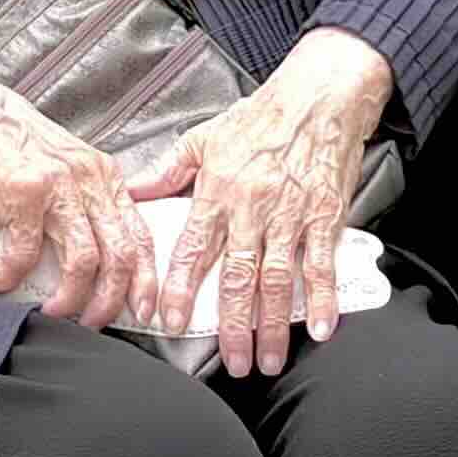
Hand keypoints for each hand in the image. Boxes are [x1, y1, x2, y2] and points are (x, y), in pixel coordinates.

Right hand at [0, 59, 149, 328]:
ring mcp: (58, 186)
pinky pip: (25, 252)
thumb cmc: (11, 142)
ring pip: (83, 260)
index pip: (140, 235)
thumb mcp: (64, 170)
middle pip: (119, 255)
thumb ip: (81, 208)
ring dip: (69, 297)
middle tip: (93, 322)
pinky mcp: (24, 193)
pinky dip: (10, 276)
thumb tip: (88, 262)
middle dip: (110, 301)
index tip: (142, 308)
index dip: (145, 279)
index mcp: (103, 177)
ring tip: (52, 310)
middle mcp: (88, 180)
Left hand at [136, 27, 389, 377]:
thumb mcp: (204, 136)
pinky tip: (320, 328)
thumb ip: (167, 170)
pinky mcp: (325, 215)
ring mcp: (290, 214)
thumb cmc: (262, 115)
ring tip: (267, 360)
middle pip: (237, 278)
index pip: (192, 249)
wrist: (319, 93)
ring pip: (277, 280)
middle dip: (233, 326)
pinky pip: (321, 264)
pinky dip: (322, 299)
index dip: (180, 289)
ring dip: (273, 325)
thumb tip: (131, 191)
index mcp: (217, 189)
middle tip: (231, 363)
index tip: (170, 320)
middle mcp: (251, 207)